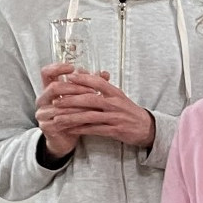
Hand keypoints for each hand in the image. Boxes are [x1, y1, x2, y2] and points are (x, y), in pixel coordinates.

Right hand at [34, 62, 99, 157]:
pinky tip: (87, 116)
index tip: (72, 68)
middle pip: (54, 87)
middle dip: (75, 88)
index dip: (57, 68)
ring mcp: (42, 113)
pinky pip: (60, 119)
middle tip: (92, 90)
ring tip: (94, 103)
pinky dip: (75, 117)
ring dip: (78, 103)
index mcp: (48, 89)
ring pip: (59, 104)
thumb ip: (90, 85)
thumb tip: (105, 73)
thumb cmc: (74, 116)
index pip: (46, 73)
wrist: (66, 139)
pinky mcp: (45, 126)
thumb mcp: (81, 99)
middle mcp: (42, 99)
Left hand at [42, 70, 157, 149]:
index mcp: (115, 92)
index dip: (83, 79)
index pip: (97, 82)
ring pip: (89, 116)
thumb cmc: (127, 110)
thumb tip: (82, 72)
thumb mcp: (117, 95)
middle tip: (56, 101)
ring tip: (58, 119)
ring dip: (71, 118)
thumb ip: (101, 85)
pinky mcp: (114, 130)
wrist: (146, 127)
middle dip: (71, 100)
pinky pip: (94, 129)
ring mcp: (114, 117)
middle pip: (89, 99)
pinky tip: (70, 130)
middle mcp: (114, 104)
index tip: (67, 77)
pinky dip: (81, 130)